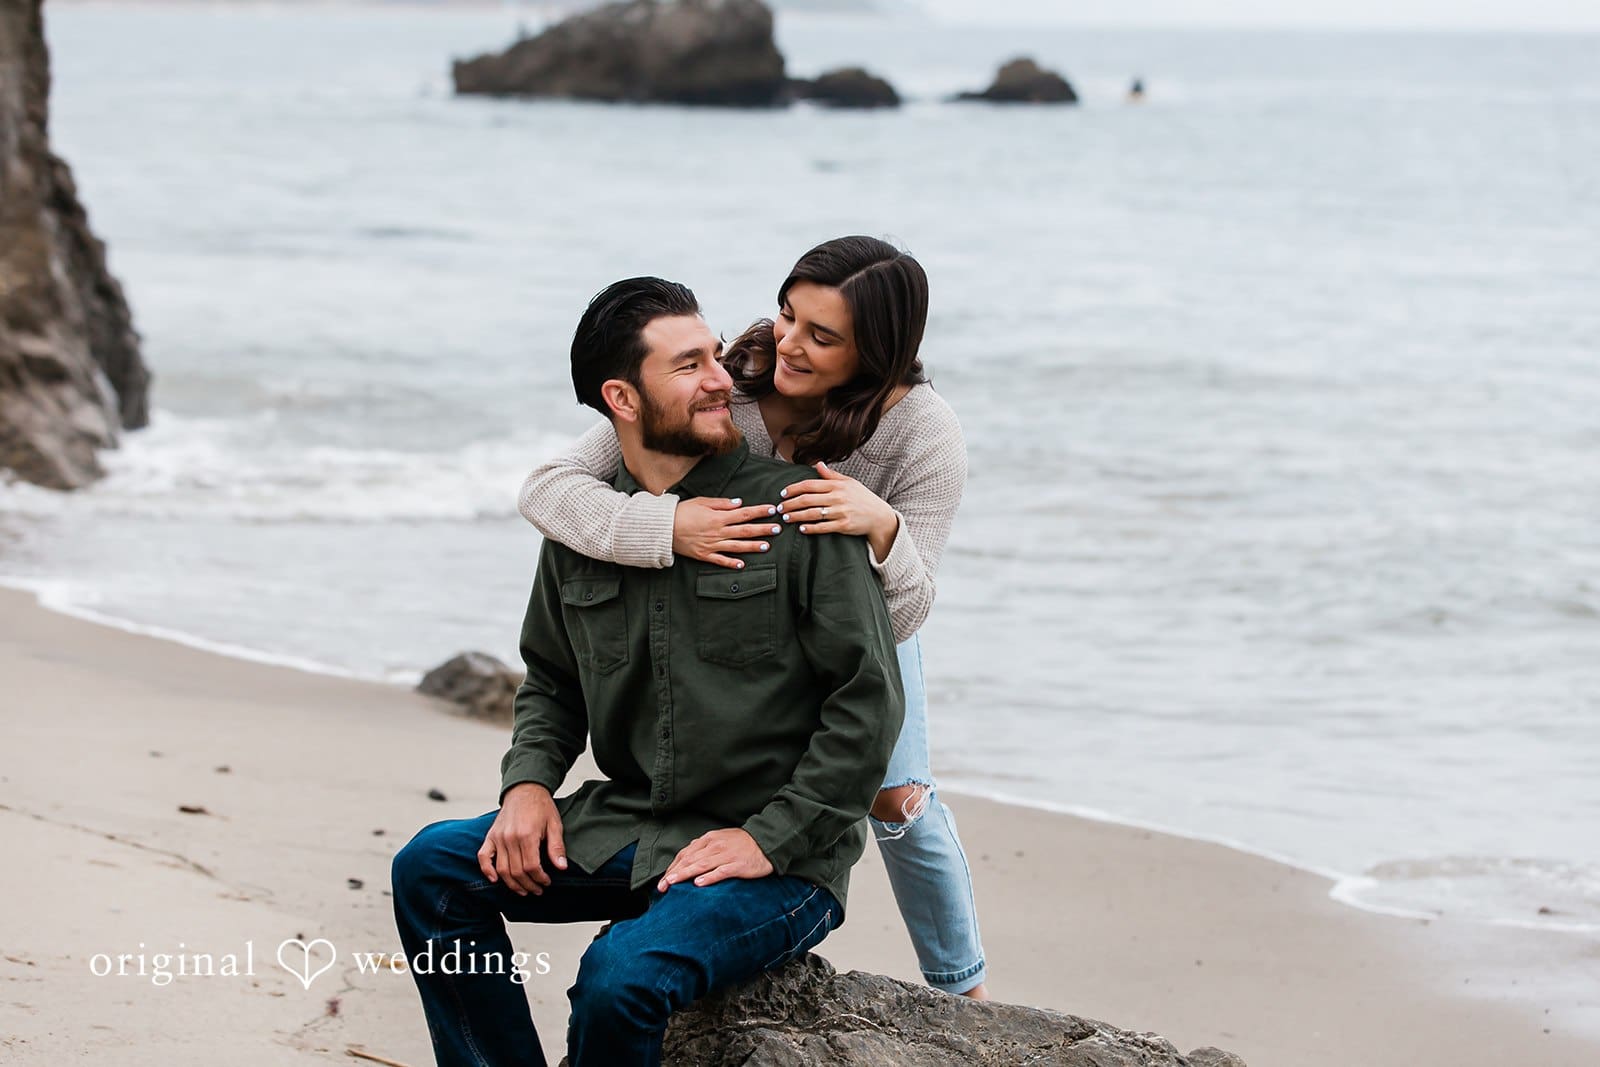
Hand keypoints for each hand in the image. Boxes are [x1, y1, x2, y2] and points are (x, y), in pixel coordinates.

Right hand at [478, 783, 566, 895]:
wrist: (525, 789)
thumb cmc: (541, 806)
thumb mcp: (555, 824)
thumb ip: (557, 847)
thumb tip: (562, 867)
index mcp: (527, 835)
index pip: (531, 867)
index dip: (540, 878)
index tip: (546, 882)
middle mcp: (509, 838)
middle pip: (516, 871)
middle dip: (528, 885)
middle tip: (537, 890)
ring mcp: (498, 837)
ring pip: (501, 869)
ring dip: (512, 884)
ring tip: (523, 890)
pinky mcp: (490, 836)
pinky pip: (483, 857)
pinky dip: (487, 870)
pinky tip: (495, 880)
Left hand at [656, 828, 772, 890]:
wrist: (767, 842)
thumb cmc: (742, 843)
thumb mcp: (721, 839)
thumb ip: (705, 847)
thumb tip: (688, 858)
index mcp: (710, 839)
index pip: (686, 853)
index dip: (672, 867)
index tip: (663, 880)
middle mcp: (715, 845)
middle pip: (690, 860)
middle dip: (673, 873)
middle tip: (662, 886)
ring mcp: (727, 855)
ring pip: (701, 865)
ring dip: (685, 874)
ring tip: (672, 883)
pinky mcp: (738, 865)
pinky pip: (721, 871)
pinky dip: (708, 877)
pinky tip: (698, 884)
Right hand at [673, 497, 784, 570]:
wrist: (663, 527)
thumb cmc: (682, 511)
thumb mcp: (702, 502)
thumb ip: (722, 503)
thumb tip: (739, 504)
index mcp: (718, 517)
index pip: (744, 514)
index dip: (759, 512)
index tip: (772, 510)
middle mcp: (718, 532)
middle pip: (745, 531)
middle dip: (763, 529)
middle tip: (777, 529)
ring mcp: (712, 545)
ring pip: (736, 546)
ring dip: (752, 546)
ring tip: (766, 546)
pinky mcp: (704, 555)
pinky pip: (720, 560)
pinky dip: (731, 563)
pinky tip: (742, 565)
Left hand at [777, 462, 899, 560]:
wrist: (879, 516)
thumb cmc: (862, 498)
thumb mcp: (849, 482)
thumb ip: (831, 475)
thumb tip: (818, 464)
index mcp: (837, 485)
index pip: (810, 485)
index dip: (794, 489)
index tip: (783, 493)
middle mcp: (838, 497)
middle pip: (807, 500)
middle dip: (790, 504)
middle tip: (780, 508)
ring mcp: (840, 512)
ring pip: (812, 514)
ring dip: (796, 516)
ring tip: (786, 518)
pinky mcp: (843, 525)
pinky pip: (823, 527)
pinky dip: (810, 528)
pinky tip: (801, 528)